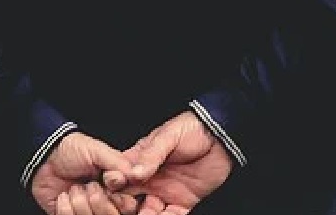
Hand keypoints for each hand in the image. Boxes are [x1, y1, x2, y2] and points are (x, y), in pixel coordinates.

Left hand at [31, 131, 141, 214]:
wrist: (43, 155)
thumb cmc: (72, 149)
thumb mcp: (97, 151)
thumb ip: (118, 163)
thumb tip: (133, 178)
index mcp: (114, 187)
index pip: (128, 205)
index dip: (121, 200)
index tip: (111, 188)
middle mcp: (102, 202)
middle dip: (100, 202)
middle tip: (90, 186)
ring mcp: (85, 211)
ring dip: (81, 203)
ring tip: (73, 188)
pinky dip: (65, 209)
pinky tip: (63, 196)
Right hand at [105, 112, 233, 214]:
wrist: (221, 137)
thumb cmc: (191, 128)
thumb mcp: (168, 136)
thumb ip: (152, 154)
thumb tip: (133, 172)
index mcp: (140, 160)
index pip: (119, 176)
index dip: (114, 183)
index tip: (116, 186)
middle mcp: (149, 180)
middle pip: (128, 198)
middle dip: (124, 205)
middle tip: (129, 206)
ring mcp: (165, 192)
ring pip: (147, 212)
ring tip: (148, 214)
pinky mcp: (183, 202)